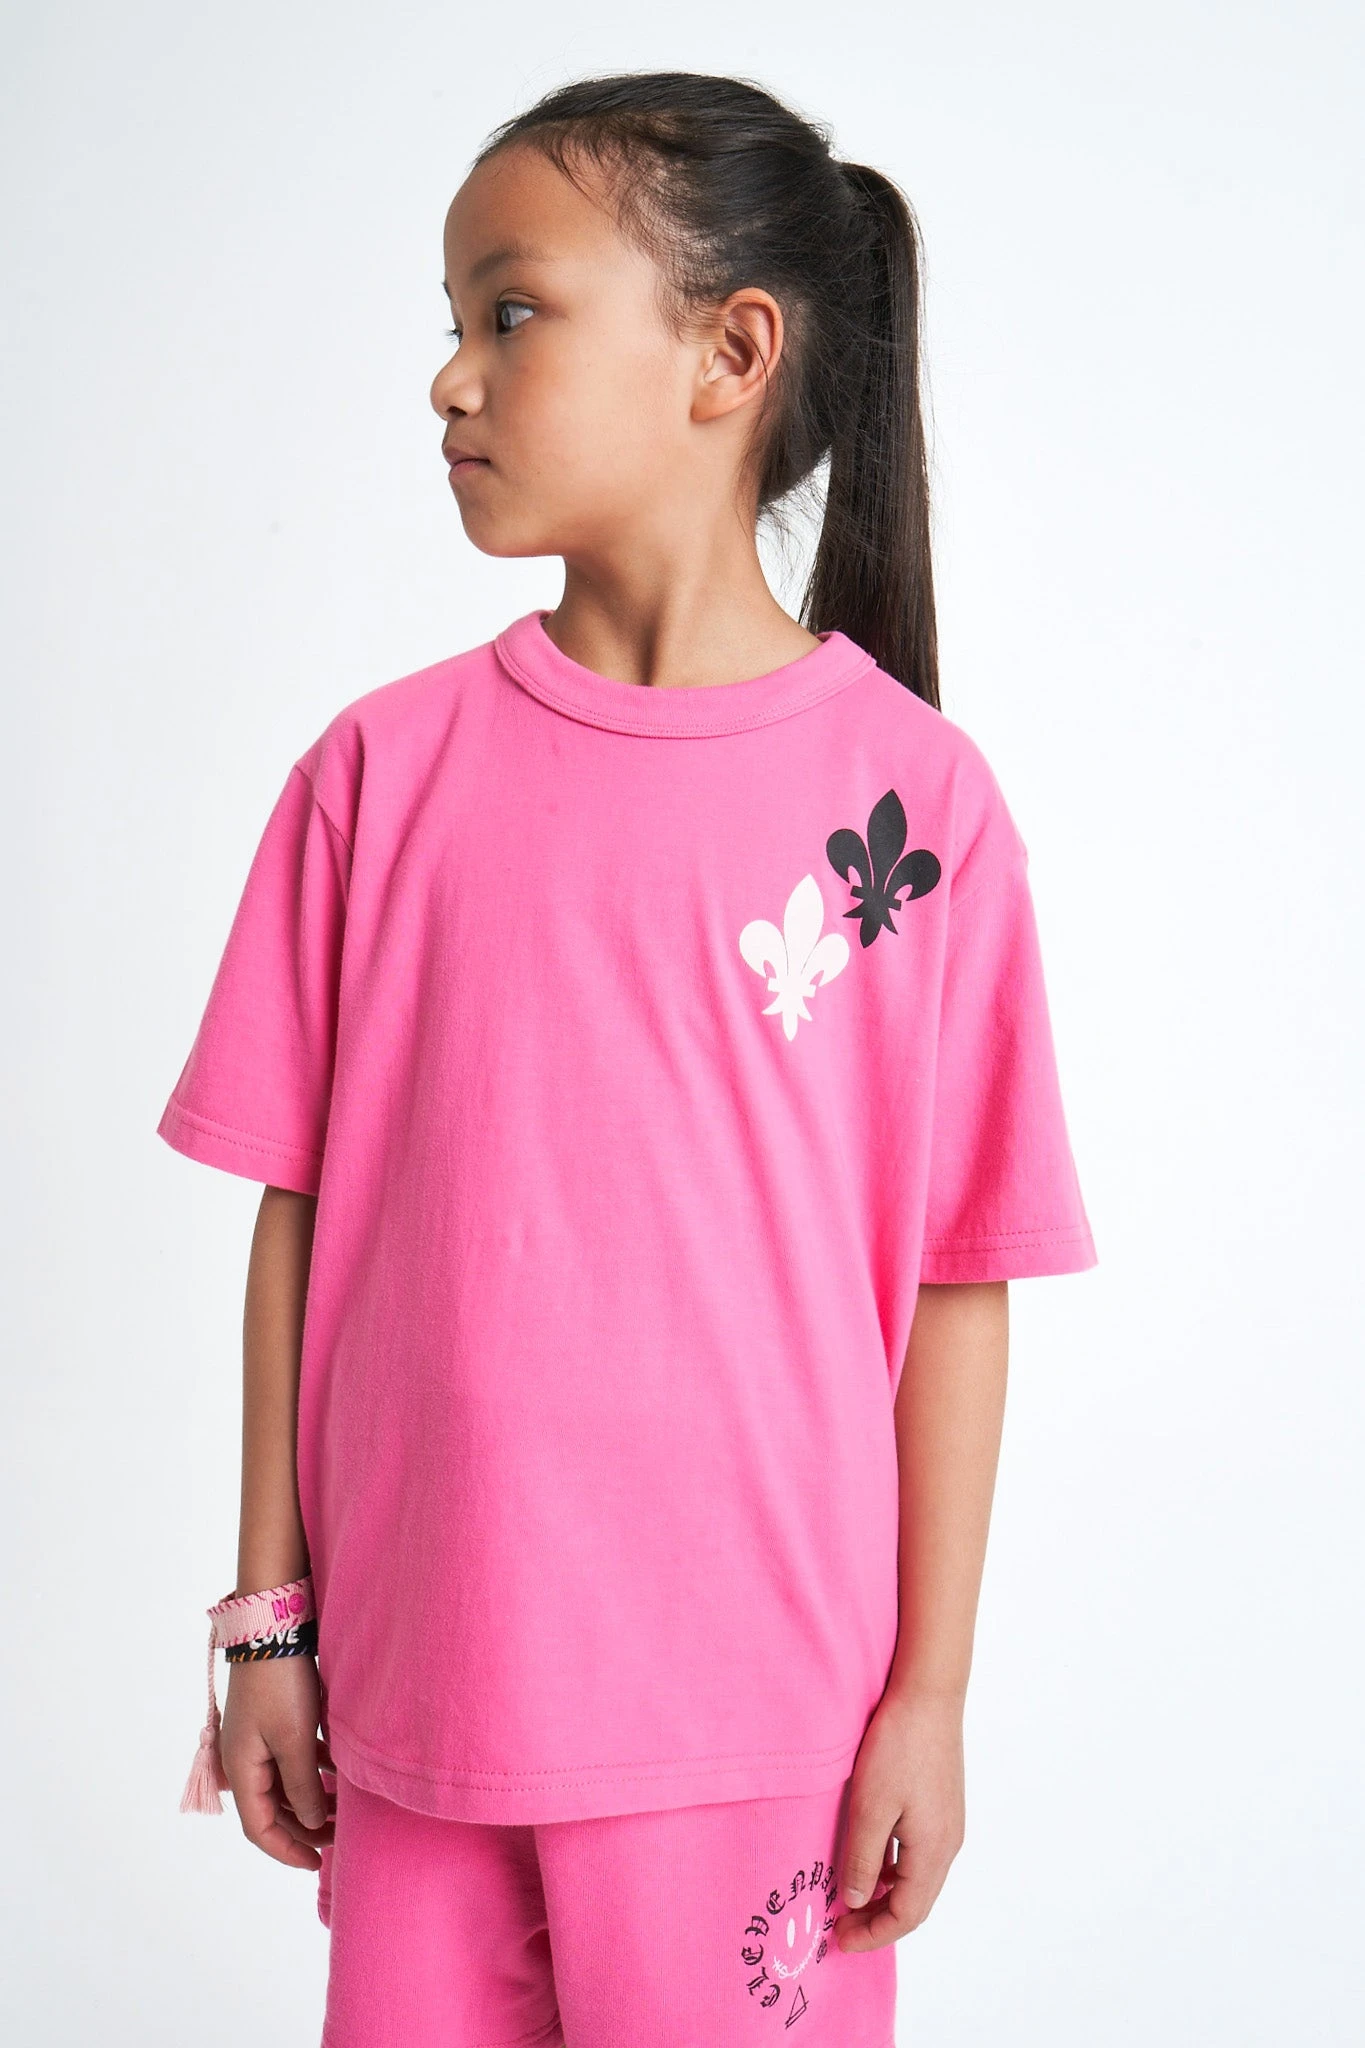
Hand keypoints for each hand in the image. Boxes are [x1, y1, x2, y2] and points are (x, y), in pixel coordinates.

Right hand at [219, 1654, 336, 1871]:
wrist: (273, 1626)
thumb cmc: (280, 1684)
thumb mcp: (294, 1740)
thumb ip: (302, 1786)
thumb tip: (310, 1822)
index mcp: (241, 1770)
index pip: (259, 1828)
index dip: (288, 1850)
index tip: (317, 1862)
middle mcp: (243, 1759)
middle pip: (273, 1809)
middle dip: (306, 1825)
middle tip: (341, 1833)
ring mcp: (256, 1739)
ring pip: (284, 1784)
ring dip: (312, 1797)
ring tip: (345, 1804)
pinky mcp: (272, 1720)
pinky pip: (291, 1758)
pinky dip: (312, 1769)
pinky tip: (337, 1770)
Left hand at [834, 1688, 965, 1951]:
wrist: (928, 1695)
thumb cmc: (898, 1747)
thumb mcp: (870, 1807)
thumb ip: (862, 1860)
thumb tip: (855, 1902)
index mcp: (933, 1851)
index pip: (906, 1915)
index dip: (873, 1933)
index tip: (839, 1940)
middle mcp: (948, 1844)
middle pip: (916, 1902)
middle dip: (879, 1919)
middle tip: (841, 1925)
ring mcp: (948, 1824)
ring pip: (918, 1878)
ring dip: (886, 1893)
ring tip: (849, 1895)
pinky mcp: (942, 1805)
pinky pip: (919, 1853)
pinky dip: (894, 1867)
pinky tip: (870, 1856)